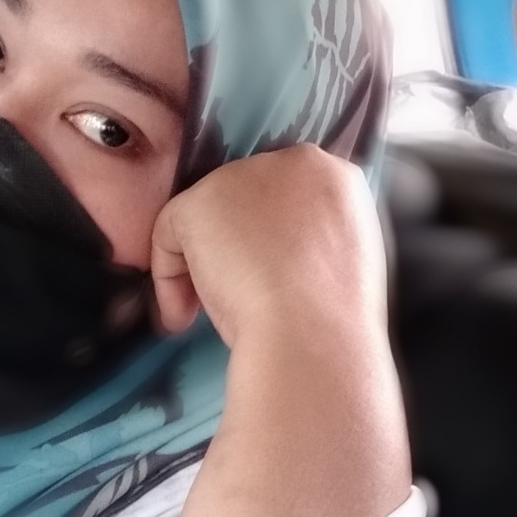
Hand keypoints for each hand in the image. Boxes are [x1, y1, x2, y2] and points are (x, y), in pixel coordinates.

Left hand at [152, 146, 411, 516]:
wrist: (314, 352)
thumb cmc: (336, 342)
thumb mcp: (340, 286)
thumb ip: (318, 259)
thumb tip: (294, 285)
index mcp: (347, 183)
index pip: (290, 192)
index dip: (268, 242)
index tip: (268, 292)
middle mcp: (306, 163)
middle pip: (242, 197)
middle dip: (230, 252)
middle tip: (241, 311)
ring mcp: (257, 176)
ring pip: (203, 216)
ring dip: (199, 268)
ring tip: (221, 316)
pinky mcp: (211, 196)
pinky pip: (169, 230)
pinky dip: (171, 273)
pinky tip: (193, 313)